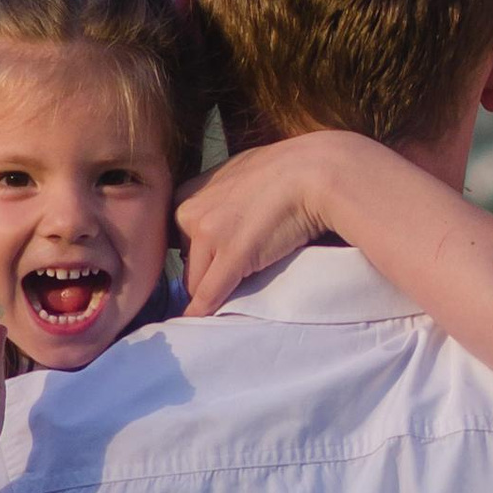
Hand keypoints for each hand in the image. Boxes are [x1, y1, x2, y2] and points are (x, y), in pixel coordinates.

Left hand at [177, 135, 345, 315]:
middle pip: (185, 261)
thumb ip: (222, 195)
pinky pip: (208, 294)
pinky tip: (199, 323)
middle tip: (232, 274)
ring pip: (196, 281)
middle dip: (205, 271)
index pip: (178, 236)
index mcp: (191, 191)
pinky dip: (203, 312)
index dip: (197, 252)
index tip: (211, 261)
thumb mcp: (239, 173)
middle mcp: (191, 212)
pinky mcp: (231, 257)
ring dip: (212, 290)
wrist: (314, 172)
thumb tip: (225, 215)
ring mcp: (208, 235)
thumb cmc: (287, 169)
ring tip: (232, 295)